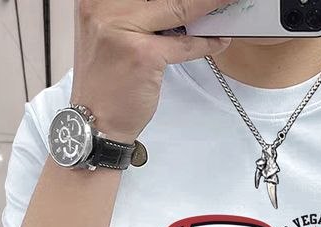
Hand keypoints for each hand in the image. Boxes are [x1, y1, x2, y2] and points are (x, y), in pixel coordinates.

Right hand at [72, 0, 232, 140]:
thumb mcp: (113, 34)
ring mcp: (123, 29)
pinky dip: (206, 43)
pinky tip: (219, 40)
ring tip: (225, 5)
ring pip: (178, 8)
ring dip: (207, 7)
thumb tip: (181, 5)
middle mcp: (104, 7)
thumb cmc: (107, 82)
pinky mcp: (143, 54)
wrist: (96, 121)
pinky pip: (185, 44)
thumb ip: (137, 14)